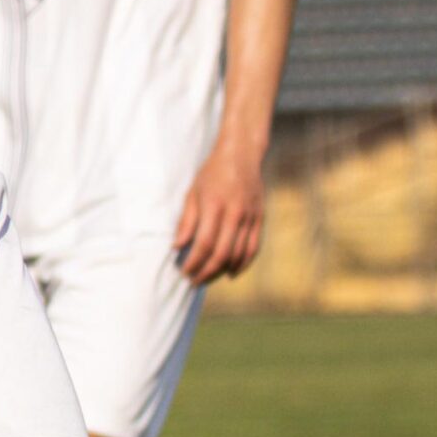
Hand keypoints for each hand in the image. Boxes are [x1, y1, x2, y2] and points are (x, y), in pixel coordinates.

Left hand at [173, 140, 265, 282]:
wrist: (242, 155)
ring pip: (239, 253)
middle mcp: (234, 213)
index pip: (204, 242)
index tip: (184, 271)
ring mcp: (250, 217)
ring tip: (208, 278)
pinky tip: (231, 272)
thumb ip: (186, 220)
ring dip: (223, 270)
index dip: (194, 261)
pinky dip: (243, 263)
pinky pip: (253, 248)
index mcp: (214, 205)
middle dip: (206, 271)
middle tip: (194, 281)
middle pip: (222, 252)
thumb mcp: (193, 191)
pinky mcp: (260, 219)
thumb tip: (177, 246)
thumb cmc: (212, 172)